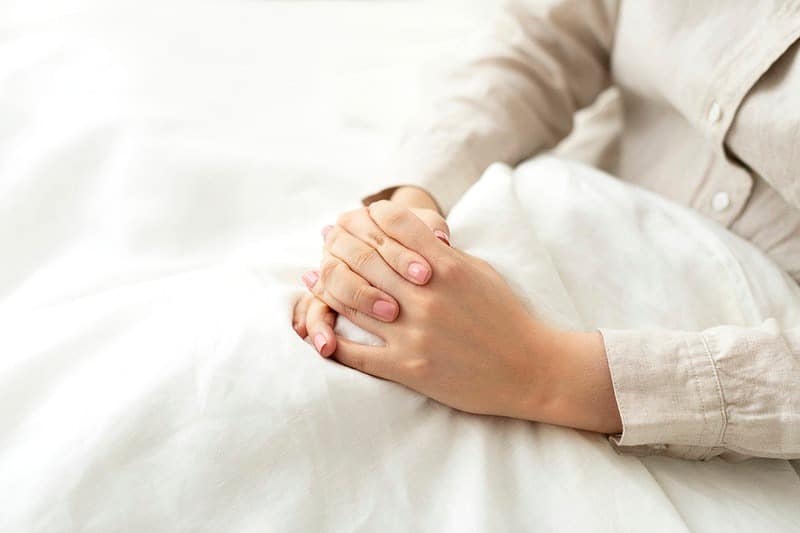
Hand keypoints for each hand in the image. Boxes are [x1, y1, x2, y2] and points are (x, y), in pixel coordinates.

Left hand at [302, 200, 621, 433]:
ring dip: (327, 285)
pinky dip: (332, 339)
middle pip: (364, 256)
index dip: (368, 215)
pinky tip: (321, 331)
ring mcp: (414, 332)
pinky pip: (356, 352)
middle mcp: (425, 294)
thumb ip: (442, 253)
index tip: (356, 217)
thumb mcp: (479, 271)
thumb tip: (411, 233)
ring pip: (351, 300)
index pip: (393, 224)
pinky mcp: (408, 368)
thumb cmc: (505, 317)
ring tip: (313, 277)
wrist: (531, 369)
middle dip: (339, 243)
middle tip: (324, 239)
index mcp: (446, 265)